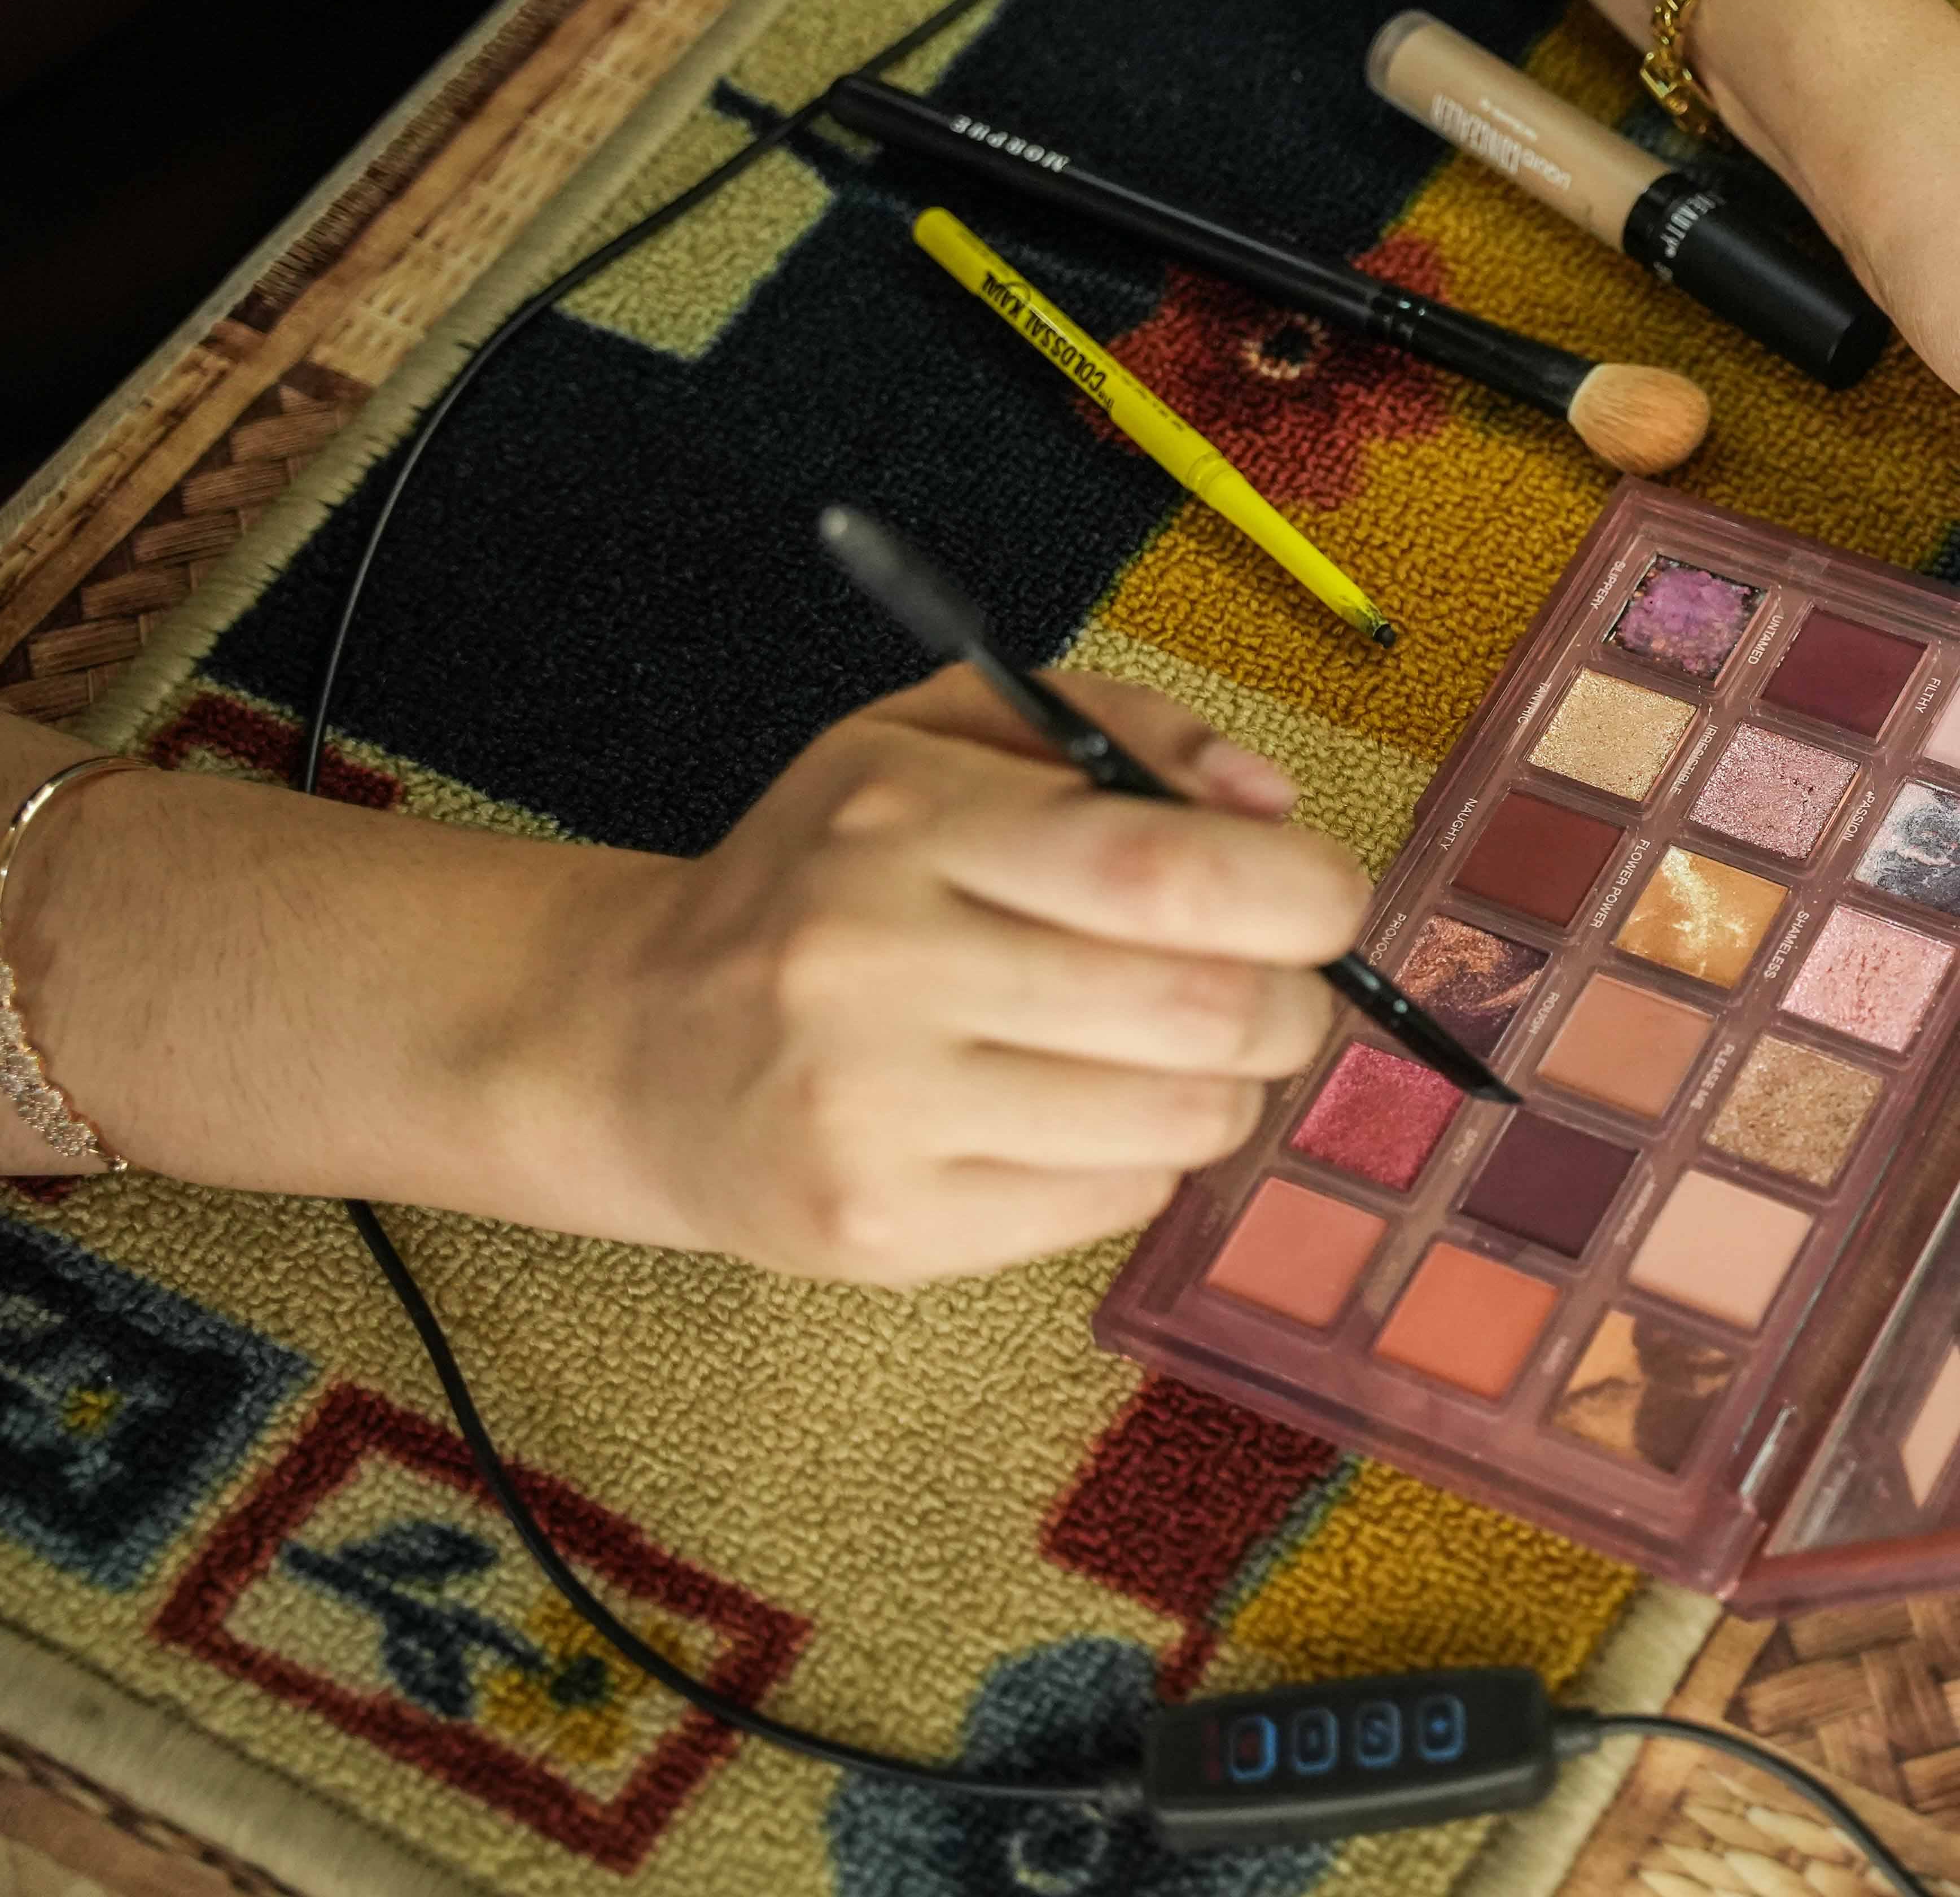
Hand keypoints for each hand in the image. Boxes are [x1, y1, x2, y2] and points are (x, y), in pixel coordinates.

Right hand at [563, 667, 1362, 1285]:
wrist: (633, 1042)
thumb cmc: (828, 875)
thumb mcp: (942, 736)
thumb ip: (1122, 731)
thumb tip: (1273, 803)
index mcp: (908, 820)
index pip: (1165, 869)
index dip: (1300, 893)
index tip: (1326, 902)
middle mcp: (880, 963)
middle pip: (1201, 1009)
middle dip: (1292, 1004)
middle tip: (1276, 992)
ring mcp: (874, 1111)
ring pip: (1179, 1121)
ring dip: (1229, 1089)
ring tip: (1176, 1052)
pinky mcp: (881, 1229)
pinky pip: (1115, 1202)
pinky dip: (1145, 1161)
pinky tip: (1082, 1116)